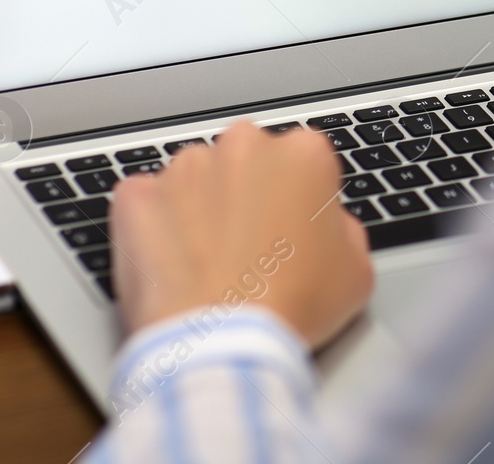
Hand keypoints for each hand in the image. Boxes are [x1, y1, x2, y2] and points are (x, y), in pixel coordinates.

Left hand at [109, 120, 373, 347]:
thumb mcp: (357, 270)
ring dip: (201, 208)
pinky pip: (146, 202)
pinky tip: (172, 265)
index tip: (294, 232)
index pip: (304, 162)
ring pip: (196, 179)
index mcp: (303, 153)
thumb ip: (342, 228)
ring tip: (208, 264)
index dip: (301, 201)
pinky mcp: (137, 196)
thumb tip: (327, 226)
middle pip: (247, 161)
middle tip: (252, 249)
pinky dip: (154, 226)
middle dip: (248, 195)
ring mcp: (184, 169)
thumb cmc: (291, 309)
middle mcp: (243, 146)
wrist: (222, 346)